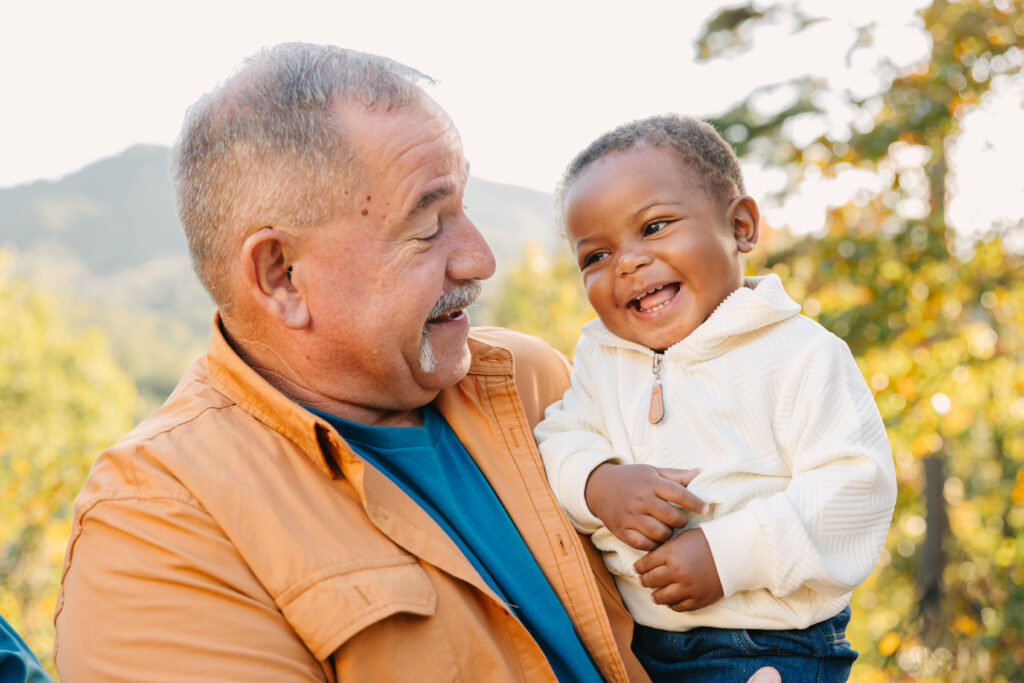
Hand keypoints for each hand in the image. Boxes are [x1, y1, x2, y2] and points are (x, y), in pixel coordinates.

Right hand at [584, 463, 707, 550]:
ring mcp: (630, 516)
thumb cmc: (631, 479)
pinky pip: (644, 544)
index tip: (705, 508)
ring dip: (668, 534)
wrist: (599, 486)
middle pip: (671, 517)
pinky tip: (654, 537)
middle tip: (679, 520)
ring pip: (659, 533)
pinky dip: (653, 544)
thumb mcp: (651, 471)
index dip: (695, 502)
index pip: (679, 494)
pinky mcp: (621, 530)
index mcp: (651, 484)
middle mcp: (641, 500)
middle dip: (680, 521)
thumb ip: (675, 475)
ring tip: (667, 529)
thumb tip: (699, 473)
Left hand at [634, 528, 723, 611]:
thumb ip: (667, 549)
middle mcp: (676, 572)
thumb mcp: (683, 538)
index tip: (637, 568)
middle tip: (643, 580)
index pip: (646, 563)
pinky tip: (670, 601)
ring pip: (662, 597)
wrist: (733, 553)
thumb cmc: (708, 541)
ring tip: (654, 595)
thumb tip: (652, 559)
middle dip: (644, 580)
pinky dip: (672, 605)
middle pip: (651, 580)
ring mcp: (687, 588)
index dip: (639, 567)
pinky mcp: (698, 599)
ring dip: (655, 596)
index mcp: (671, 553)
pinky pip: (679, 607)